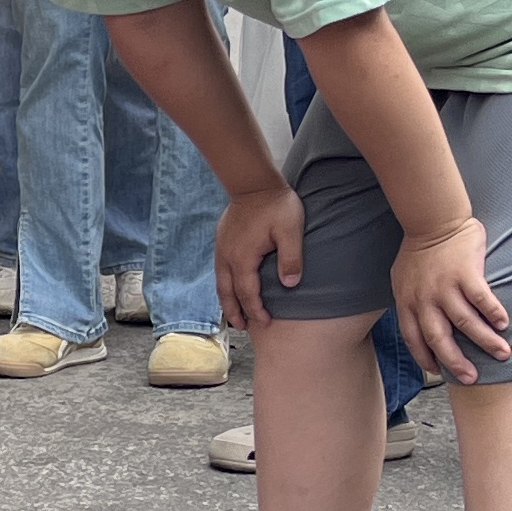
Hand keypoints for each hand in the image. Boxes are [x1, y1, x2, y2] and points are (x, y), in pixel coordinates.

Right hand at [214, 184, 304, 329]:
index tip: (265, 323)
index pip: (247, 292)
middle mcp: (227, 257)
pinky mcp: (222, 242)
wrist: (254, 183)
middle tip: (244, 328)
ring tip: (235, 315)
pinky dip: (225, 286)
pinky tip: (232, 289)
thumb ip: (291, 258)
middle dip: (235, 312)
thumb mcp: (291, 230)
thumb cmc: (276, 205)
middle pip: (227, 293)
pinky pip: (220, 271)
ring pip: (220, 283)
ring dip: (227, 301)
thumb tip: (289, 285)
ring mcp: (222, 249)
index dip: (256, 310)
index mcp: (243, 257)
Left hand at [389, 213, 511, 383]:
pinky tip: (504, 324)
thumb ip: (411, 302)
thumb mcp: (403, 281)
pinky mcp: (466, 274)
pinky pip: (482, 300)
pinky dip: (493, 313)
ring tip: (502, 353)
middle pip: (440, 338)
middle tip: (472, 377)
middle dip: (456, 361)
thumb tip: (419, 324)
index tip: (439, 372)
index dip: (426, 358)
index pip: (414, 339)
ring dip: (485, 341)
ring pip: (466, 323)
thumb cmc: (418, 252)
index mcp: (407, 302)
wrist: (432, 221)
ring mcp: (446, 287)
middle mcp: (425, 299)